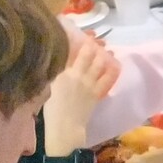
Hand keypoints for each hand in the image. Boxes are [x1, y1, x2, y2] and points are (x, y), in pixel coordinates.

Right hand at [43, 35, 121, 155]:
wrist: (64, 127)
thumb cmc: (51, 110)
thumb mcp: (47, 88)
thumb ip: (54, 75)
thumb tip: (58, 65)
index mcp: (60, 73)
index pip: (68, 52)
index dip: (74, 41)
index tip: (78, 34)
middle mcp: (75, 74)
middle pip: (86, 53)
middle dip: (91, 44)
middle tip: (94, 40)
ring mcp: (88, 82)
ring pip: (98, 62)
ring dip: (103, 54)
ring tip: (106, 49)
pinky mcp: (97, 92)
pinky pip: (107, 77)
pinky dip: (112, 69)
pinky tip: (115, 63)